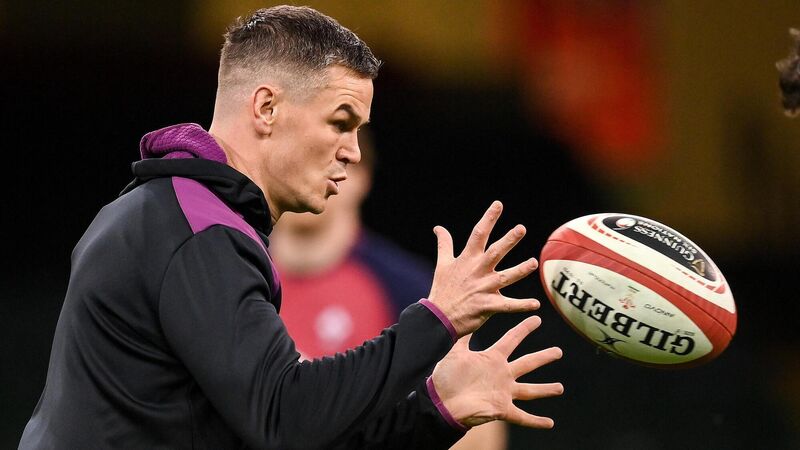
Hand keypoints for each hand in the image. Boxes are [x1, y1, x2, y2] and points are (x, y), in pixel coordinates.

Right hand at [428, 201, 539, 335]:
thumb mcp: (443, 264)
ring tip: (534, 263)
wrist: (438, 318)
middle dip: (508, 240)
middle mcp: (477, 271)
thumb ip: (444, 244)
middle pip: (495, 252)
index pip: (478, 234)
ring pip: (506, 277)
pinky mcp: (487, 306)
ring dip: (520, 270)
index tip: (498, 204)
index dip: (489, 219)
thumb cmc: (442, 290)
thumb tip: (438, 227)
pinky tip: (535, 304)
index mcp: (467, 259)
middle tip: (521, 228)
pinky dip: (521, 305)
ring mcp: (483, 288)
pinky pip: (507, 305)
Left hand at [430, 316, 563, 427]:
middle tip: (559, 351)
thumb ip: (463, 337)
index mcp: (492, 358)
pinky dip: (536, 421)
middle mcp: (501, 374)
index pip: (512, 339)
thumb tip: (463, 317)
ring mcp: (503, 392)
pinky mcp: (502, 409)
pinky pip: (522, 417)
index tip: (537, 319)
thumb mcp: (455, 353)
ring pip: (530, 390)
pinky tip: (550, 423)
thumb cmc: (447, 377)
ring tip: (560, 388)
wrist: (441, 402)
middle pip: (528, 363)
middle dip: (544, 357)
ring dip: (545, 389)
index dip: (524, 329)